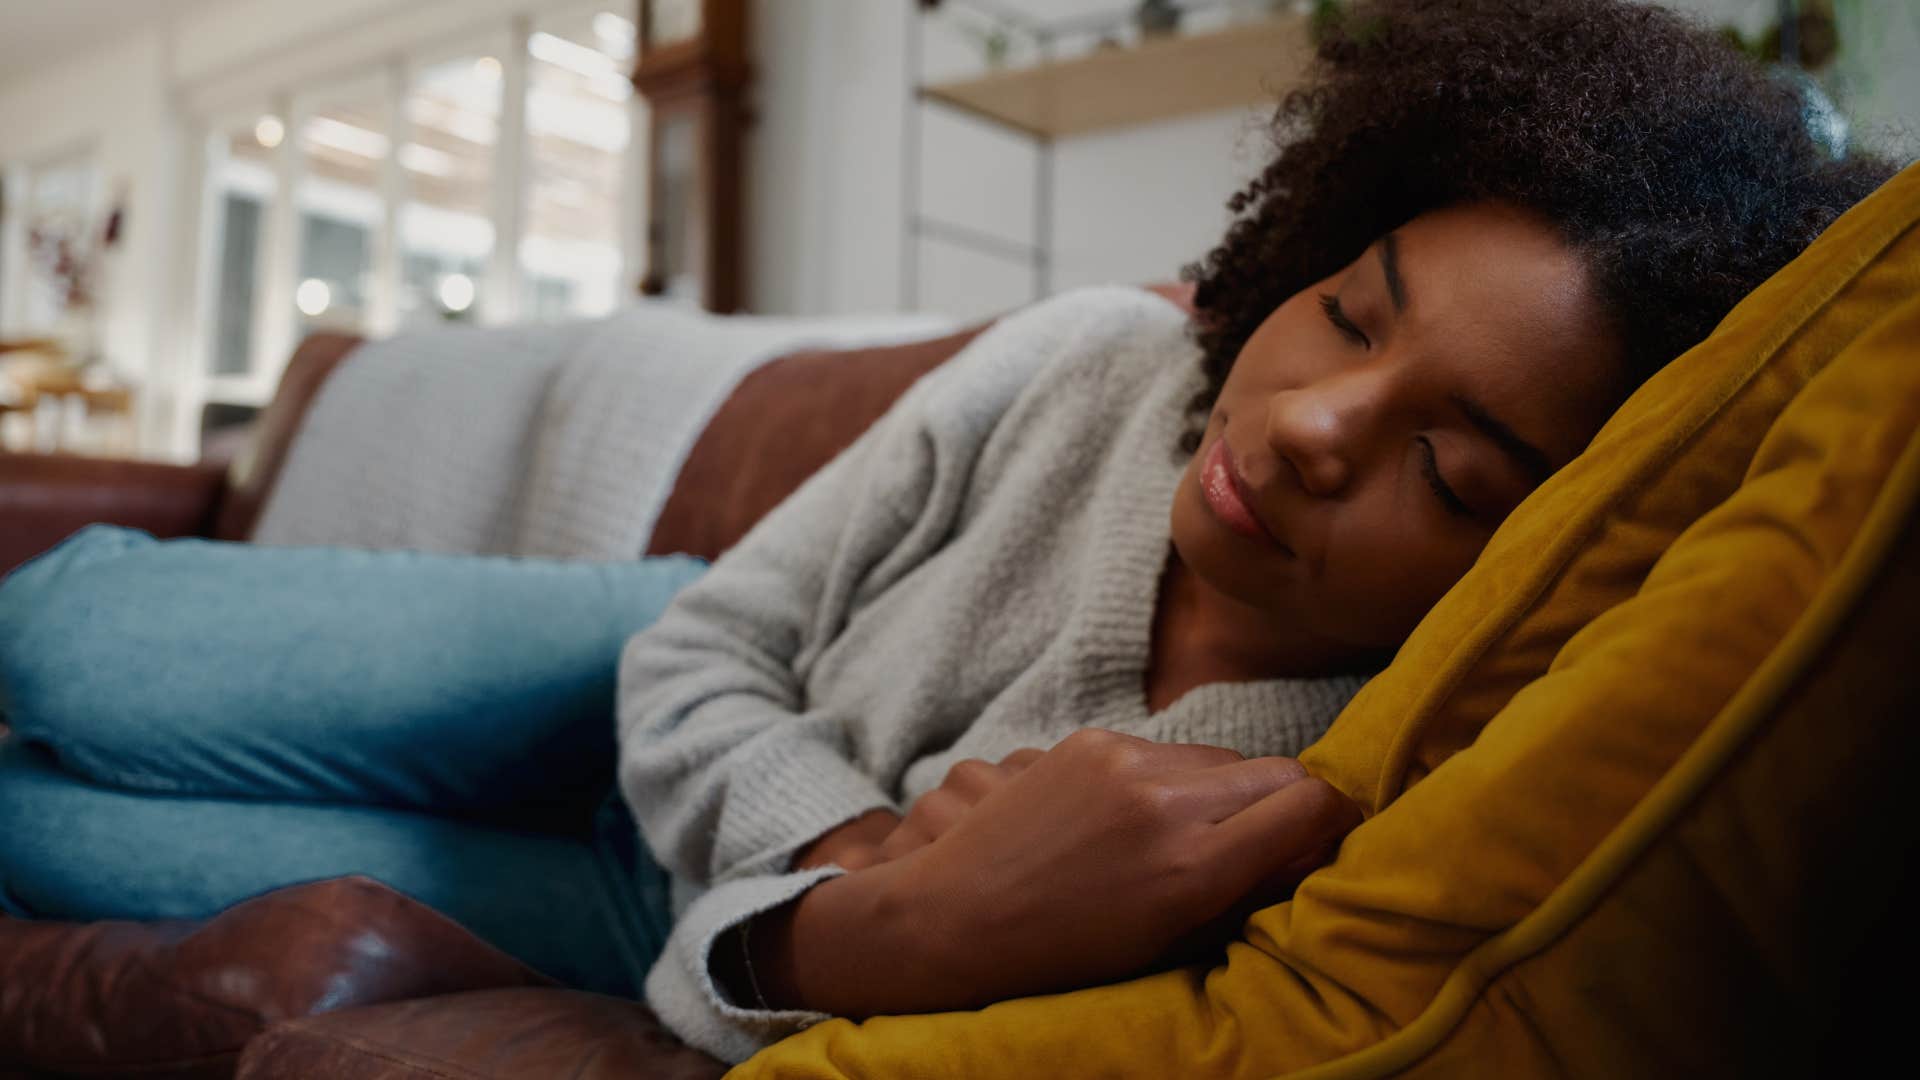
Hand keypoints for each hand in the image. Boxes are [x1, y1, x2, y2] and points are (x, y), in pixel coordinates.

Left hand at [759, 728, 1360, 1016]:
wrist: (952, 917)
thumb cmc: (1064, 956)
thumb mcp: (1168, 939)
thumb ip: (1244, 888)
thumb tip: (1306, 850)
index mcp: (1193, 865)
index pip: (1313, 803)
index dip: (1330, 824)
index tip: (1322, 847)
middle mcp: (1166, 801)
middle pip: (1278, 773)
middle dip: (1285, 807)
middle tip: (1267, 848)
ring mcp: (1123, 760)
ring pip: (1221, 758)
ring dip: (1225, 792)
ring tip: (1189, 840)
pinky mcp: (1090, 739)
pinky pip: (1163, 751)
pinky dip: (1169, 780)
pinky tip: (1133, 822)